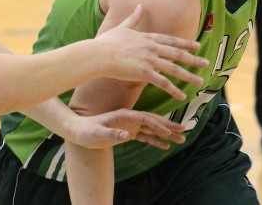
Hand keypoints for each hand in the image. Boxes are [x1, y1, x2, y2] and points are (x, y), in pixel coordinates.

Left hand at [62, 108, 186, 149]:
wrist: (76, 130)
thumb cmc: (85, 131)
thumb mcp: (96, 133)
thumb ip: (111, 134)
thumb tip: (126, 135)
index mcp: (124, 115)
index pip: (145, 119)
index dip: (158, 125)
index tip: (170, 131)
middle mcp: (129, 118)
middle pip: (153, 121)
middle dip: (169, 126)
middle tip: (185, 130)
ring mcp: (129, 125)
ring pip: (152, 129)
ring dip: (166, 133)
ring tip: (182, 139)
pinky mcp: (128, 132)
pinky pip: (145, 136)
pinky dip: (156, 140)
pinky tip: (166, 146)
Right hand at [93, 5, 207, 100]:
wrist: (99, 55)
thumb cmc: (106, 42)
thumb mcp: (122, 27)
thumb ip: (133, 18)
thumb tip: (140, 5)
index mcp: (147, 38)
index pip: (171, 40)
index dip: (185, 43)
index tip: (197, 46)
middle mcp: (152, 48)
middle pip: (177, 54)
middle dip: (193, 59)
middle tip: (205, 63)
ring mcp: (150, 60)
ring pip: (174, 69)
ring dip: (189, 75)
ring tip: (200, 81)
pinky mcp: (145, 73)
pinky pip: (164, 83)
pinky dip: (174, 90)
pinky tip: (183, 96)